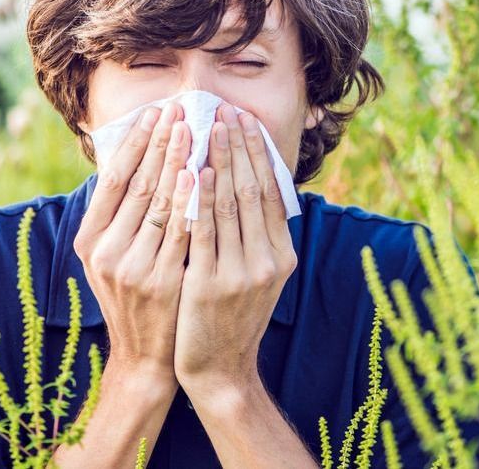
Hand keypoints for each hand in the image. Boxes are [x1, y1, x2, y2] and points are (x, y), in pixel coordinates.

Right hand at [73, 101, 193, 386]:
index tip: (154, 112)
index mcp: (89, 241)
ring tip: (193, 129)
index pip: (113, 179)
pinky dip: (191, 201)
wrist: (146, 357)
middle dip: (160, 143)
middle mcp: (105, 252)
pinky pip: (180, 232)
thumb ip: (121, 215)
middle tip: (179, 109)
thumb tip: (136, 156)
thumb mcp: (114, 256)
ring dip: (177, 162)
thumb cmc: (136, 296)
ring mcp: (132, 267)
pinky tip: (201, 174)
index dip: (135, 143)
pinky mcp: (161, 281)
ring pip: (159, 203)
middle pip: (137, 184)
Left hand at [174, 102, 297, 399]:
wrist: (219, 370)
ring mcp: (241, 272)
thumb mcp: (257, 276)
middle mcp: (268, 260)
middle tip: (226, 110)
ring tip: (209, 126)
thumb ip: (256, 236)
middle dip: (239, 146)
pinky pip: (205, 231)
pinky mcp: (211, 283)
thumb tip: (250, 186)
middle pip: (253, 190)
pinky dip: (203, 197)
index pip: (271, 191)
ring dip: (220, 160)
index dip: (258, 153)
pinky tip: (197, 170)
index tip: (245, 120)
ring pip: (231, 204)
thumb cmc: (230, 317)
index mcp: (281, 254)